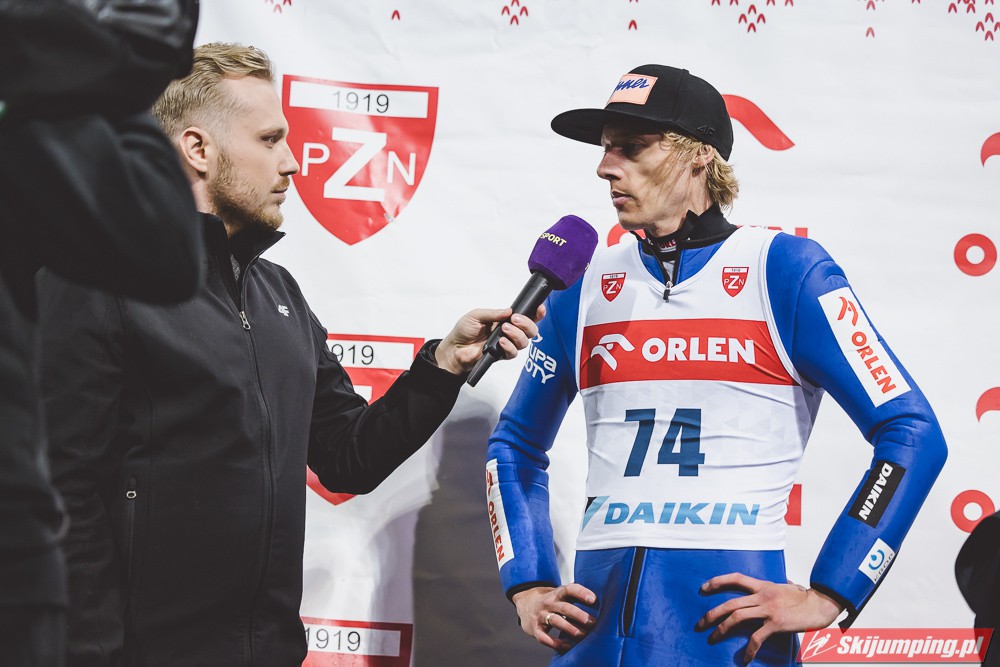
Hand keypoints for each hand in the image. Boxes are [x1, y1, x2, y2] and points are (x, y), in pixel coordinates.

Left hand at [434, 305, 544, 374]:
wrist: (454, 348)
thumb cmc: (464, 330)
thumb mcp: (477, 315)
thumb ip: (493, 313)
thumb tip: (509, 311)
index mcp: (505, 320)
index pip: (526, 317)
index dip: (536, 314)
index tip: (539, 308)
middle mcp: (509, 332)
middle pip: (531, 330)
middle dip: (527, 324)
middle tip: (515, 320)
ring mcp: (507, 344)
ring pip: (524, 342)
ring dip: (517, 334)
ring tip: (504, 330)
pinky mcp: (501, 355)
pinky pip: (513, 353)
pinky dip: (509, 346)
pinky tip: (501, 342)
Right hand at [511, 584, 597, 651]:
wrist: (525, 601)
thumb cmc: (551, 600)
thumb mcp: (560, 595)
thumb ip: (576, 599)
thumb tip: (602, 607)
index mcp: (557, 593)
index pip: (569, 589)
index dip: (581, 593)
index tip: (593, 599)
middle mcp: (549, 603)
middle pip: (564, 607)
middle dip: (579, 615)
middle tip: (593, 622)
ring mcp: (541, 615)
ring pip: (555, 621)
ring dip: (570, 628)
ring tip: (582, 635)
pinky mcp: (535, 628)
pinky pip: (544, 637)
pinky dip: (556, 643)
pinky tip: (567, 646)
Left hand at [696, 574, 843, 663]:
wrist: (821, 604)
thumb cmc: (805, 597)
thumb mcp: (786, 587)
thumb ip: (775, 588)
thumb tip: (776, 586)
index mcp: (763, 585)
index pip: (735, 578)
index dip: (717, 581)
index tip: (703, 588)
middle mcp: (762, 595)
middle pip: (730, 602)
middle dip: (712, 614)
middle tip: (700, 623)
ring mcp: (768, 609)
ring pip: (737, 617)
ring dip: (722, 629)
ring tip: (713, 639)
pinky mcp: (776, 623)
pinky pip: (757, 637)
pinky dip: (749, 649)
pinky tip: (745, 658)